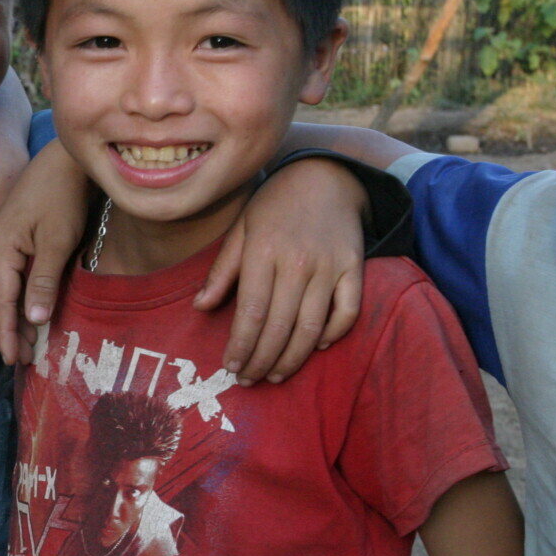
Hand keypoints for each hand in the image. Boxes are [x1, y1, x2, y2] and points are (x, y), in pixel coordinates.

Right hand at [0, 140, 89, 365]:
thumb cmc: (61, 195)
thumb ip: (44, 281)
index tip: (14, 360)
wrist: (60, 158)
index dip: (7, 333)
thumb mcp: (57, 240)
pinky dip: (13, 300)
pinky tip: (22, 314)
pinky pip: (4, 277)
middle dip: (2, 333)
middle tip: (14, 364)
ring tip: (20, 347)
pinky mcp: (6, 237)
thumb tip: (35, 321)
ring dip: (8, 320)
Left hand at [195, 158, 365, 383]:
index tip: (230, 367)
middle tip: (249, 379)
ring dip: (292, 358)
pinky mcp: (355, 268)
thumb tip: (200, 307)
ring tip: (275, 374)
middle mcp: (298, 262)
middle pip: (279, 326)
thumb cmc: (273, 206)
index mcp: (263, 252)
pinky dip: (333, 334)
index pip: (250, 312)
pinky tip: (316, 348)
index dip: (240, 345)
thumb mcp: (240, 229)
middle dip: (261, 360)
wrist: (325, 176)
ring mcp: (330, 266)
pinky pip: (348, 312)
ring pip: (312, 327)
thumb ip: (222, 270)